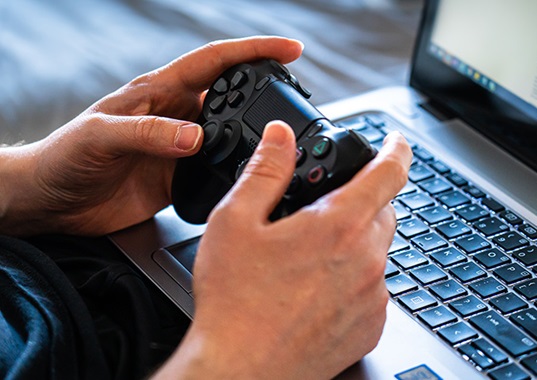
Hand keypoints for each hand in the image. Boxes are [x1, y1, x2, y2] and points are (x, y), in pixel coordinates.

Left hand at [0, 37, 303, 235]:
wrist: (51, 201)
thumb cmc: (63, 157)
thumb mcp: (101, 137)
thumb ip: (148, 133)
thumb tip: (195, 136)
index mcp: (158, 92)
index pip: (214, 63)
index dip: (253, 52)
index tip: (288, 49)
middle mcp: (175, 116)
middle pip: (231, 96)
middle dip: (266, 91)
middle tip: (296, 97)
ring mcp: (179, 148)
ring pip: (230, 135)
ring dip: (255, 136)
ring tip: (282, 141)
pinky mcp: (178, 177)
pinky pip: (217, 170)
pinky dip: (237, 171)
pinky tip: (250, 176)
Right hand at [154, 121, 411, 378]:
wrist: (242, 371)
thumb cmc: (235, 304)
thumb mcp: (236, 222)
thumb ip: (265, 171)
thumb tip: (280, 137)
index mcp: (339, 226)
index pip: (389, 172)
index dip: (396, 149)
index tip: (396, 142)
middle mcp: (367, 261)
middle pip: (384, 212)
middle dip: (363, 200)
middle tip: (325, 209)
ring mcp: (373, 298)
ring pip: (378, 251)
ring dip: (356, 242)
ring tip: (309, 258)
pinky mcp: (371, 327)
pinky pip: (374, 289)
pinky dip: (356, 279)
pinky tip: (316, 290)